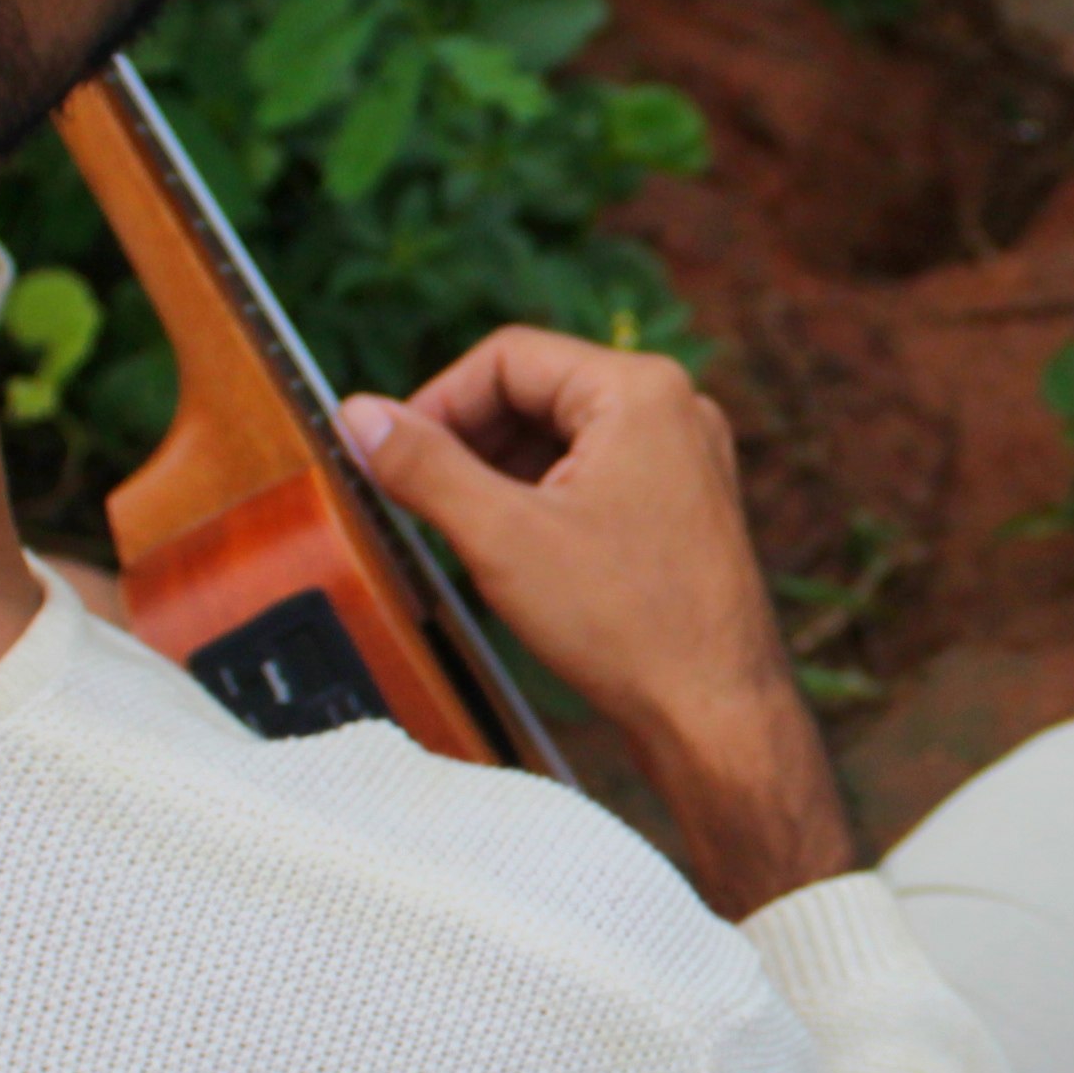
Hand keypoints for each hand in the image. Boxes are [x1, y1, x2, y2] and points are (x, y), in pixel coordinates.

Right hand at [342, 328, 855, 910]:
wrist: (717, 715)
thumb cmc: (626, 624)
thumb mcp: (500, 536)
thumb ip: (423, 466)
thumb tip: (356, 414)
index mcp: (640, 390)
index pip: (508, 357)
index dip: (437, 402)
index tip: (389, 454)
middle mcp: (675, 410)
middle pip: (537, 392)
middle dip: (469, 442)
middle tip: (417, 498)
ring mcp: (686, 459)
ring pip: (563, 439)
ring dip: (501, 475)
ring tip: (462, 535)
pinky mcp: (684, 507)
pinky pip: (595, 476)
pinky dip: (542, 502)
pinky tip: (512, 556)